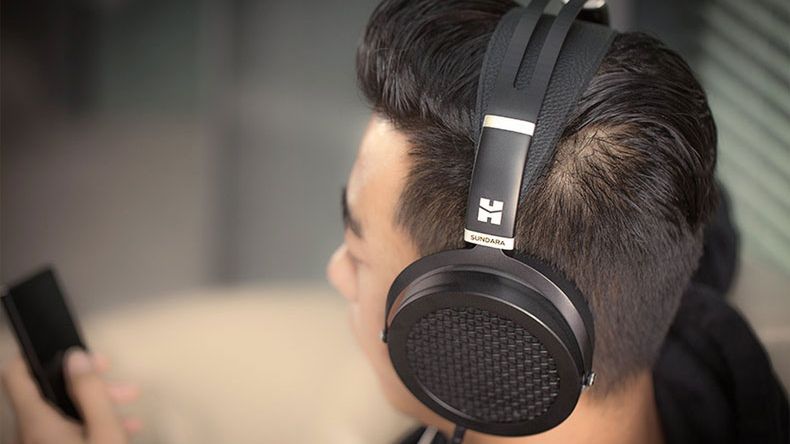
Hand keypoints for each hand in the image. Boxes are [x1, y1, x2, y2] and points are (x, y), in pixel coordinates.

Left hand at [1, 348, 141, 443]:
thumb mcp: (105, 431)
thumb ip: (91, 392)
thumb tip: (78, 360)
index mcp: (37, 422)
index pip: (16, 376)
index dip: (32, 355)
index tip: (55, 345)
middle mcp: (29, 434)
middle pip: (48, 393)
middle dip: (84, 380)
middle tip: (105, 370)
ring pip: (59, 413)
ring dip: (92, 403)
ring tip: (125, 404)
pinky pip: (63, 432)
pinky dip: (87, 423)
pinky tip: (116, 427)